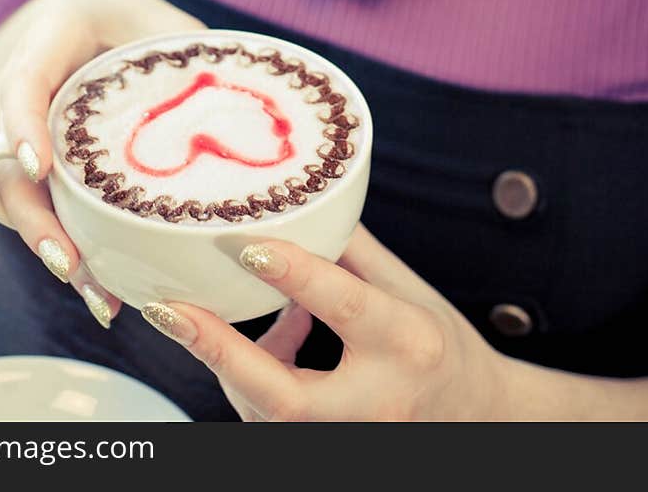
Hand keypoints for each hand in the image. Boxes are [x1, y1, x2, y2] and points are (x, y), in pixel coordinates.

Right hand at [0, 0, 208, 328]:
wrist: (81, 23)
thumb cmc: (126, 19)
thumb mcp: (157, 17)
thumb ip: (189, 48)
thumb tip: (245, 89)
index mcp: (49, 42)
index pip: (22, 82)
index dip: (23, 124)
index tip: (41, 166)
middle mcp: (23, 96)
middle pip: (8, 163)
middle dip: (35, 218)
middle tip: (71, 262)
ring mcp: (25, 138)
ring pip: (19, 201)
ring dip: (54, 250)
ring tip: (99, 296)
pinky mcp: (41, 172)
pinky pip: (43, 212)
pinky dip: (70, 251)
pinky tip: (108, 293)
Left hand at [140, 223, 512, 420]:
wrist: (479, 419)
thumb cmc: (439, 345)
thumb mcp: (408, 288)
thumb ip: (350, 247)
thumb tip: (293, 194)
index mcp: (407, 341)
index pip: (344, 306)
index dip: (295, 275)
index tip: (249, 246)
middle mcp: (380, 401)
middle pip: (287, 397)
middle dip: (221, 353)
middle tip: (168, 309)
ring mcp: (353, 440)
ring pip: (268, 414)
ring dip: (230, 361)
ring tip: (206, 309)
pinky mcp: (328, 453)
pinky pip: (272, 422)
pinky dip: (254, 379)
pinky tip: (272, 336)